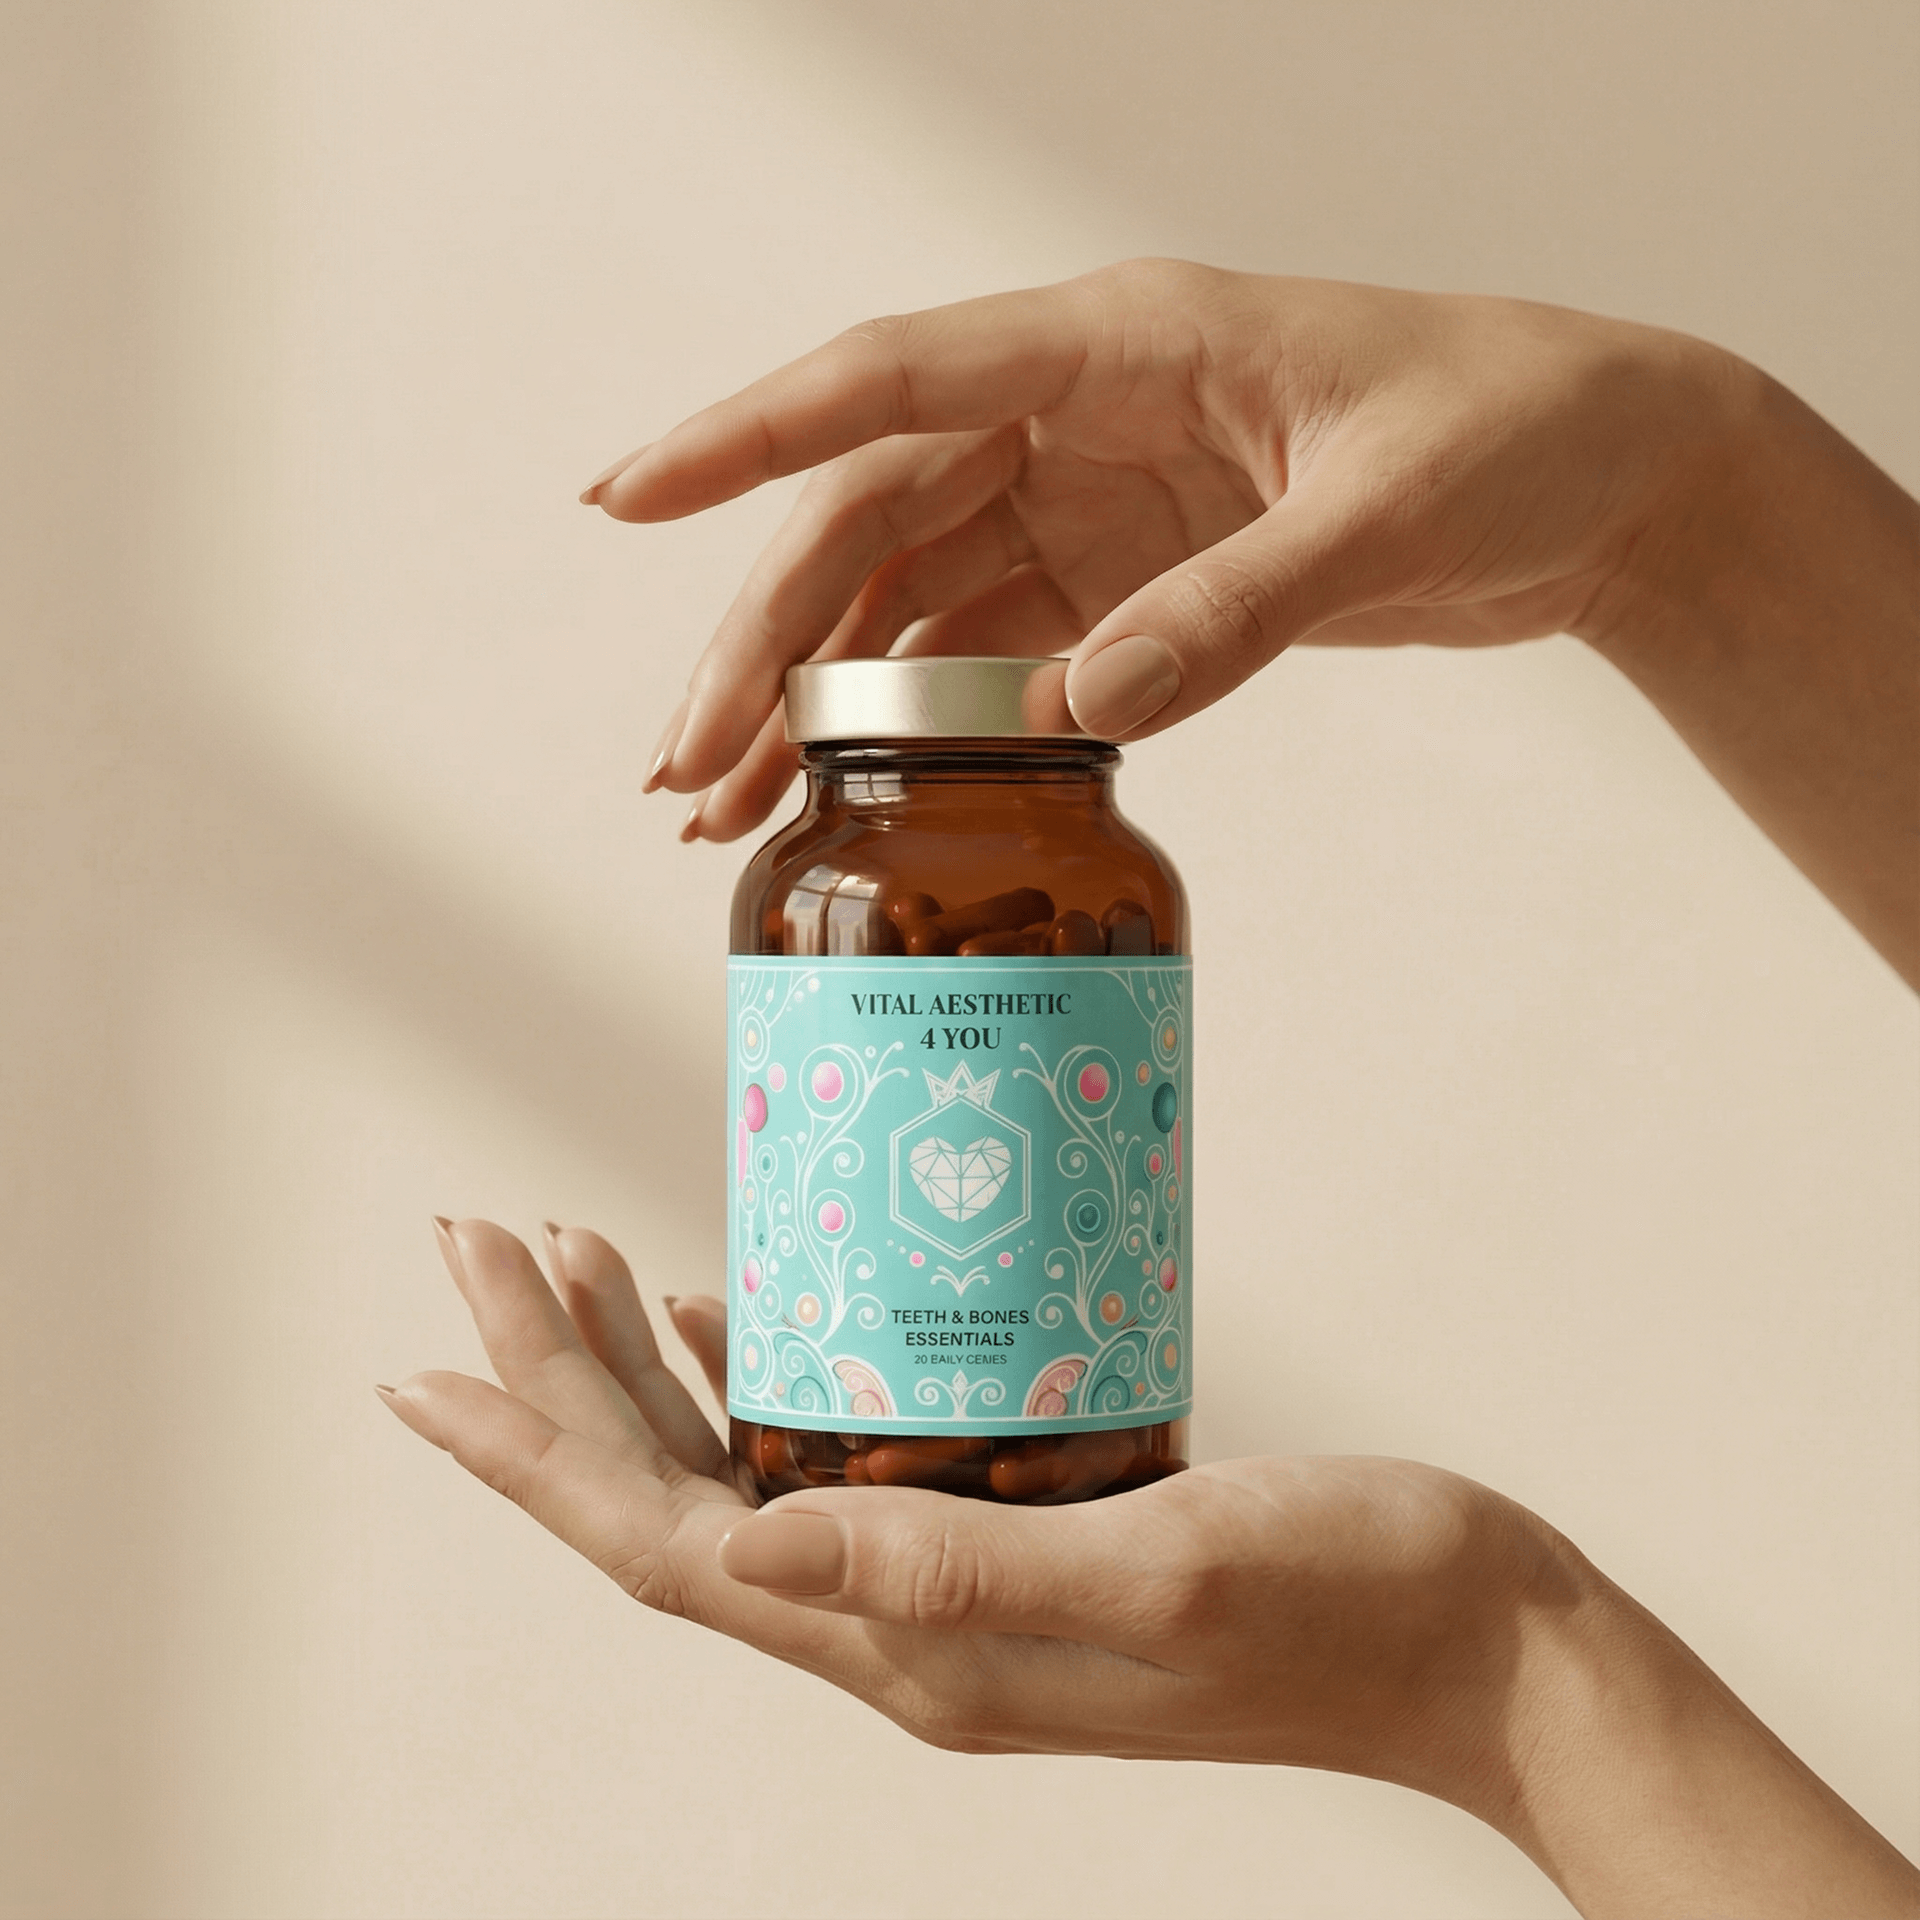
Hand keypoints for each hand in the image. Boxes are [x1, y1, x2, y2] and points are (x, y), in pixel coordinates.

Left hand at [383, 1218, 1919, 1918]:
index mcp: (916, 1647)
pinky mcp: (1018, 1534)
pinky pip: (838, 1457)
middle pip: (673, 1497)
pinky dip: (764, 1378)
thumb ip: (962, 1572)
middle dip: (554, 1379)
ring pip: (739, 1473)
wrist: (1478, 1647)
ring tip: (564, 1264)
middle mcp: (908, 1627)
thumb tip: (762, 1546)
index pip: (662, 1543)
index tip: (427, 1355)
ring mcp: (957, 1587)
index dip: (534, 1449)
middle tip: (477, 1248)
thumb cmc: (1348, 1598)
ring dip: (639, 1375)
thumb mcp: (1161, 1569)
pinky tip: (731, 1314)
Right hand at [586, 259, 1732, 841]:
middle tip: (683, 766)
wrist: (1604, 475)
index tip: (628, 496)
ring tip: (729, 807)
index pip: (894, 379)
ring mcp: (1094, 499)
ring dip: (816, 700)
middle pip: (869, 517)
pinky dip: (918, 720)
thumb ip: (1236, 609)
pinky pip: (987, 646)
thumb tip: (1080, 711)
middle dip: (764, 642)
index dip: (749, 440)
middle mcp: (1078, 412)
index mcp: (1120, 343)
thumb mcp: (1386, 513)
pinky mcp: (1127, 577)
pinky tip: (858, 791)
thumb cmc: (1517, 434)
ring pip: (909, 595)